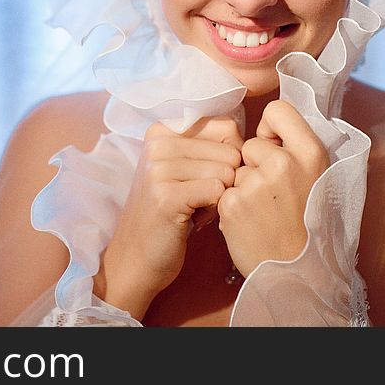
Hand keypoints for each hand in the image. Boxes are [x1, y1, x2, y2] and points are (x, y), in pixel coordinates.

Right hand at [95, 115, 242, 318]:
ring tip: (194, 208)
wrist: (135, 257)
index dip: (230, 156)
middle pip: (230, 151)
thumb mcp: (183, 169)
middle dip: (225, 179)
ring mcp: (159, 168)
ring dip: (220, 197)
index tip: (206, 176)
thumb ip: (210, 148)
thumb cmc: (171, 212)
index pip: (226, 127)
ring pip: (227, 172)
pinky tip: (192, 219)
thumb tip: (249, 143)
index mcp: (161, 130)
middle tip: (198, 197)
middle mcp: (158, 143)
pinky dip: (214, 210)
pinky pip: (219, 192)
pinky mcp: (166, 195)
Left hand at [218, 100, 329, 276]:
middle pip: (249, 144)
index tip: (272, 146)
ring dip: (241, 187)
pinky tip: (249, 223)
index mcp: (311, 152)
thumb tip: (267, 126)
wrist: (298, 272)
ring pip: (234, 169)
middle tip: (271, 194)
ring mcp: (256, 183)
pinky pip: (223, 190)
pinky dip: (231, 206)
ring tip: (262, 212)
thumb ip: (295, 148)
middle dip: (252, 164)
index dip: (270, 128)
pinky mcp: (232, 202)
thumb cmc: (307, 223)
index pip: (278, 110)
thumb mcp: (316, 177)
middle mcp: (284, 163)